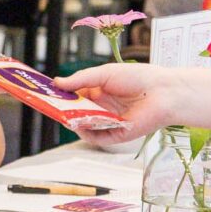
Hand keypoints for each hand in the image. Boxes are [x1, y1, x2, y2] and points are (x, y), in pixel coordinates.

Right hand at [52, 62, 177, 141]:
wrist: (163, 92)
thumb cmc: (138, 77)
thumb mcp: (104, 74)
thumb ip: (80, 79)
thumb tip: (57, 83)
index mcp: (99, 93)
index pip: (74, 97)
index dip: (61, 97)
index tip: (47, 94)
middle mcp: (102, 109)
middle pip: (76, 113)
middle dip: (63, 110)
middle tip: (49, 106)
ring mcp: (108, 122)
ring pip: (84, 126)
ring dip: (73, 121)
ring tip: (63, 114)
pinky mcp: (117, 135)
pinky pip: (97, 137)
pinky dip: (86, 133)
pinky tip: (81, 124)